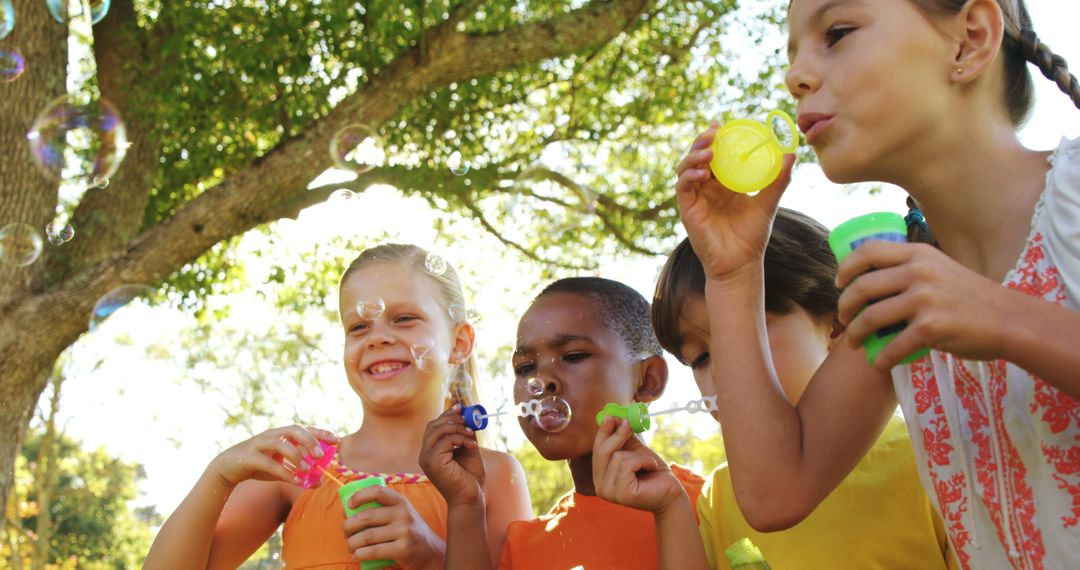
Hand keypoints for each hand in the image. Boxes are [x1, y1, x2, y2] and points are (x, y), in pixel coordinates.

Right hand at [207, 425, 338, 487]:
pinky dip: (283, 471)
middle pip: (293, 430)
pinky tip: (295, 481)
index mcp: (281, 435)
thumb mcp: (281, 470)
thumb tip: (320, 483)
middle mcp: (271, 435)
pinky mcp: (248, 457)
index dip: (320, 432)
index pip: (304, 429)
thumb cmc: (258, 466)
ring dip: (296, 455)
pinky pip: (268, 462)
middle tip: (321, 455)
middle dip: (309, 440)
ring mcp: (258, 444)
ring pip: (280, 443)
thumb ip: (299, 474)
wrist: (227, 469)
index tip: (336, 439)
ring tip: (308, 469)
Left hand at [343, 486, 445, 568]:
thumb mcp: (401, 515)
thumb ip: (381, 510)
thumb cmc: (407, 532)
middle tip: (346, 534)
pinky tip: (357, 555)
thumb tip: (346, 510)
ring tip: (350, 547)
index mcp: (401, 502)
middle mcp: (404, 514)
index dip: (359, 496)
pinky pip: (374, 551)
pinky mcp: (404, 549)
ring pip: (367, 536)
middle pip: (367, 516)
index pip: (377, 491)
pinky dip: (360, 554)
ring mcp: (405, 531)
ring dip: (351, 543)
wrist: (431, 552)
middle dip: (348, 526)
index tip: (349, 505)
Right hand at [419, 404, 485, 505]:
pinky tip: (472, 446)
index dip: (446, 415)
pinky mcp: (432, 461)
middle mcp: (425, 454)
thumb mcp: (468, 449)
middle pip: (433, 426)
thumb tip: (467, 415)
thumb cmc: (470, 477)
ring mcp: (426, 458)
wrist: (470, 497)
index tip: (460, 407)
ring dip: (458, 428)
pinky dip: (461, 439)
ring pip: (437, 431)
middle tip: (468, 419)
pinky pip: (446, 441)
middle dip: (452, 419)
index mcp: (431, 451)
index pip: (434, 427)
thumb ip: (465, 434)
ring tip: (472, 434)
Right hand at [592, 416, 684, 514]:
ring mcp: (609, 492)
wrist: (671, 493)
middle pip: (602, 452)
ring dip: (638, 455)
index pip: (596, 450)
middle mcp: (600, 486)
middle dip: (617, 435)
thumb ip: (623, 437)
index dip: (603, 432)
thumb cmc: (653, 473)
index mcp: (601, 476)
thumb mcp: (636, 451)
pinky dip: (643, 461)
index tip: (610, 416)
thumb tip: (613, 417)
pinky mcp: (622, 494)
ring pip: (617, 457)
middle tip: (628, 423)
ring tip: (650, 463)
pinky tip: (652, 468)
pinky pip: (627, 465)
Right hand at [675, 124, 795, 281]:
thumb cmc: (752, 236)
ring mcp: (696, 198)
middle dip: (702, 142)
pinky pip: (683, 187)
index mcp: (724, 183)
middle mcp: (707, 187)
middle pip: (698, 157)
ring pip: (686, 168)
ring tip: (709, 151)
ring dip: (694, 156)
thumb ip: (777, 179)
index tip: (721, 124)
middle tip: (713, 131)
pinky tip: (703, 173)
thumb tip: (792, 154)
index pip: (716, 154)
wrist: (741, 264)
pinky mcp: (688, 209)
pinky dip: (690, 176)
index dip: (714, 138)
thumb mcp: (768, 202)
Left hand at [836, 241, 1014, 368]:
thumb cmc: (971, 297)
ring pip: (870, 318)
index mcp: (919, 254)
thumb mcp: (941, 269)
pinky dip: (880, 359)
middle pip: (861, 287)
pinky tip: (878, 364)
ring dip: (855, 335)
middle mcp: (919, 272)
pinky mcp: (931, 328)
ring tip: (854, 343)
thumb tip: (869, 282)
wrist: (1009, 320)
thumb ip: (912, 269)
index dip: (846, 268)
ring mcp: (924, 299)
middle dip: (845, 307)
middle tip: (844, 319)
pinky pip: (892, 346)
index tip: (839, 284)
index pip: (868, 251)